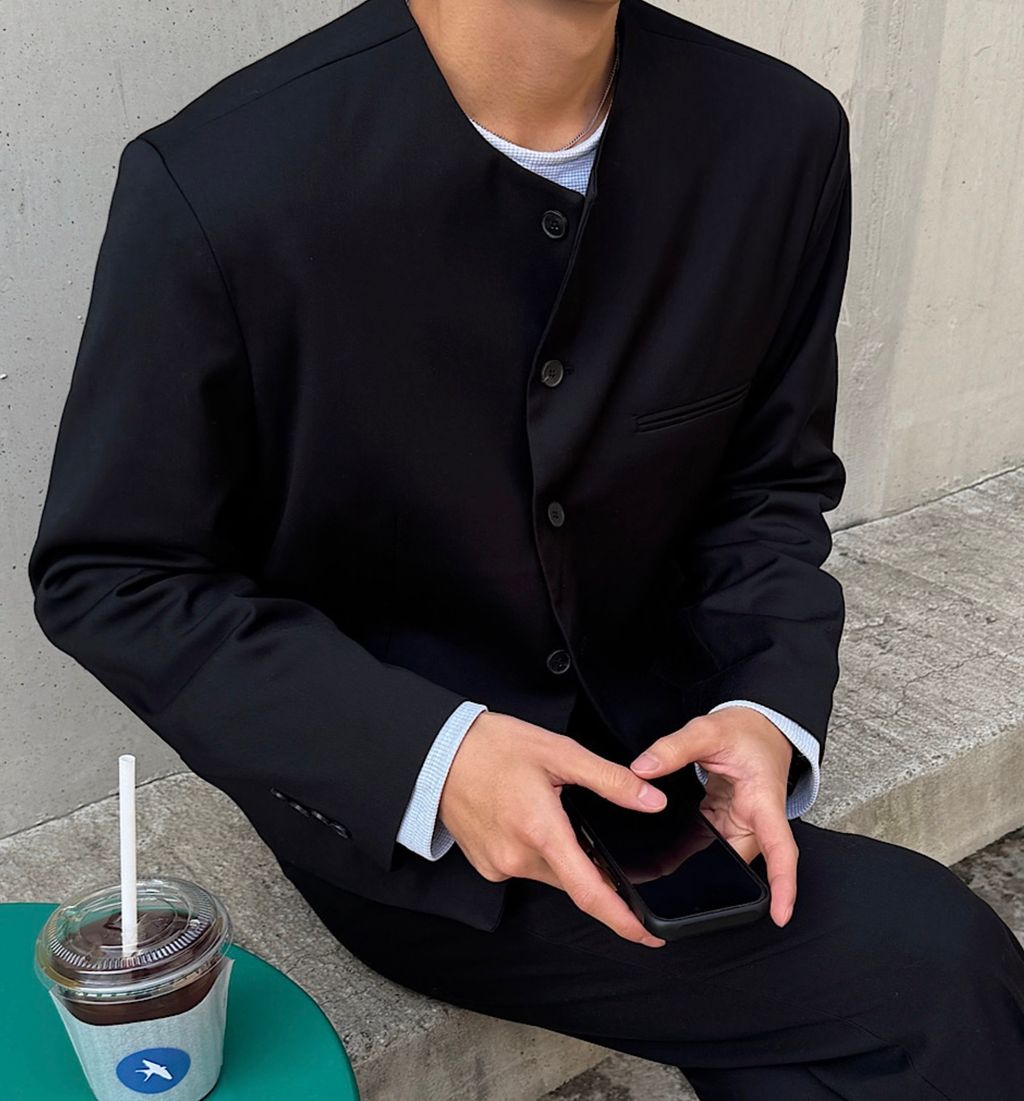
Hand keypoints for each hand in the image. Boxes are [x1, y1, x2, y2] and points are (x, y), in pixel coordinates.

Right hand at [439, 710, 669, 946]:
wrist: (438, 752)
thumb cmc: (493, 747)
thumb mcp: (560, 752)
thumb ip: (610, 780)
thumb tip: (652, 800)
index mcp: (541, 831)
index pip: (590, 891)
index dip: (623, 919)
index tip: (649, 935)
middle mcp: (518, 858)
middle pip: (573, 879)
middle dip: (591, 865)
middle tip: (588, 827)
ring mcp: (499, 866)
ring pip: (551, 873)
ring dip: (563, 854)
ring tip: (548, 809)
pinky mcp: (487, 865)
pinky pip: (526, 867)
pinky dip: (538, 851)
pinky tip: (529, 819)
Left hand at [629, 707, 797, 926]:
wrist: (757, 726)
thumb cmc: (746, 730)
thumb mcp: (706, 731)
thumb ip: (673, 749)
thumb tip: (643, 768)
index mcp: (763, 800)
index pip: (781, 848)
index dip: (783, 884)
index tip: (779, 915)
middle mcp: (756, 819)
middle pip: (741, 862)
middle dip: (717, 881)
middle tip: (677, 888)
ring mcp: (740, 823)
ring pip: (722, 856)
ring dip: (698, 864)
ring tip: (661, 867)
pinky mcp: (725, 822)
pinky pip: (710, 844)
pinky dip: (690, 848)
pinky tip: (663, 851)